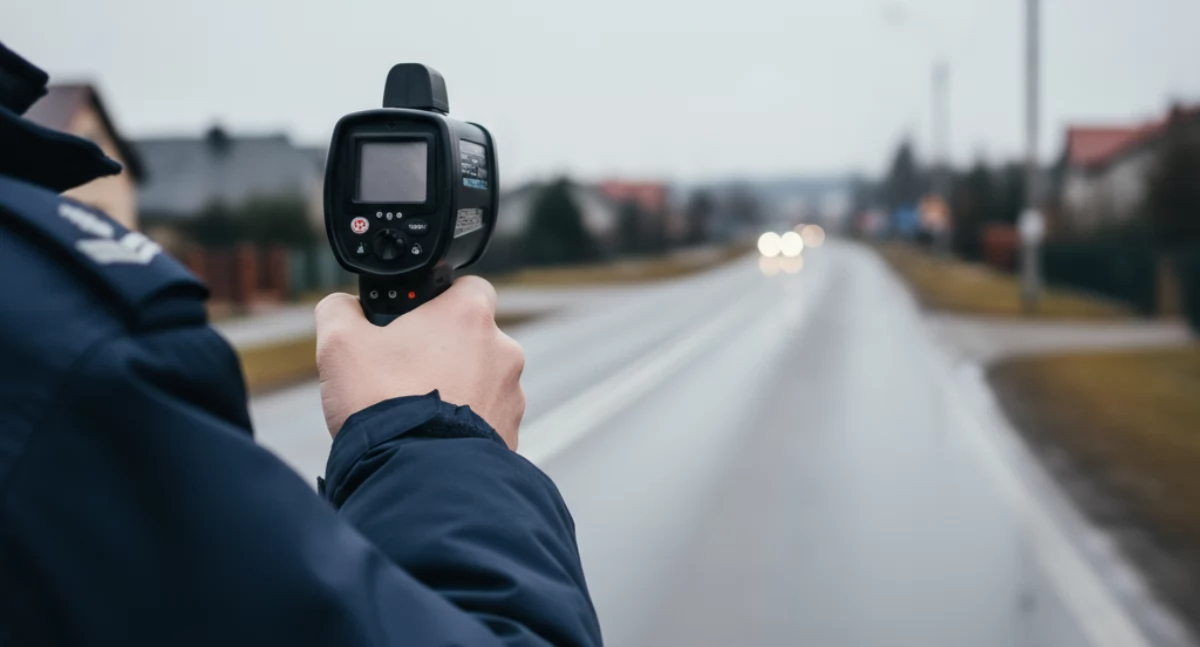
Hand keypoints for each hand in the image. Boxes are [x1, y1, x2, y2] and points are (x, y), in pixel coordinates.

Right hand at [313, 277, 524, 448]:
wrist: (413, 475)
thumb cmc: (381, 403)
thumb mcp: (340, 343)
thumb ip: (340, 310)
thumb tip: (343, 306)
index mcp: (468, 315)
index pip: (467, 286)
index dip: (438, 300)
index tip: (415, 319)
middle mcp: (502, 350)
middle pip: (473, 338)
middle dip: (443, 350)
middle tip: (405, 371)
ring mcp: (511, 394)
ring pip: (482, 381)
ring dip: (456, 389)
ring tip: (415, 410)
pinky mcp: (511, 434)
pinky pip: (487, 420)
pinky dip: (464, 425)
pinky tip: (432, 437)